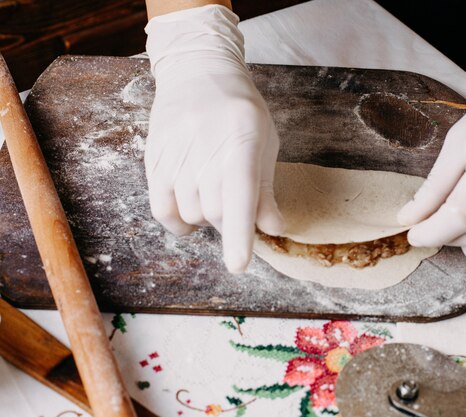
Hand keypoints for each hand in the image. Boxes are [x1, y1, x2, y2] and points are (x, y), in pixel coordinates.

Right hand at [145, 5, 283, 272]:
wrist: (197, 74)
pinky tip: (190, 210)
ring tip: (211, 187)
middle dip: (231, 218)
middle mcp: (204, 152)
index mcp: (240, 144)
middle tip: (234, 195)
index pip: (239, 197)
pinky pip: (163, 211)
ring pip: (193, 215)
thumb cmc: (240, 110)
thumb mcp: (264, 142)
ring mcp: (175, 158)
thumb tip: (272, 228)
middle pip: (216, 214)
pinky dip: (179, 222)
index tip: (238, 265)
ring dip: (206, 216)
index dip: (239, 234)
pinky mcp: (154, 164)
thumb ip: (266, 188)